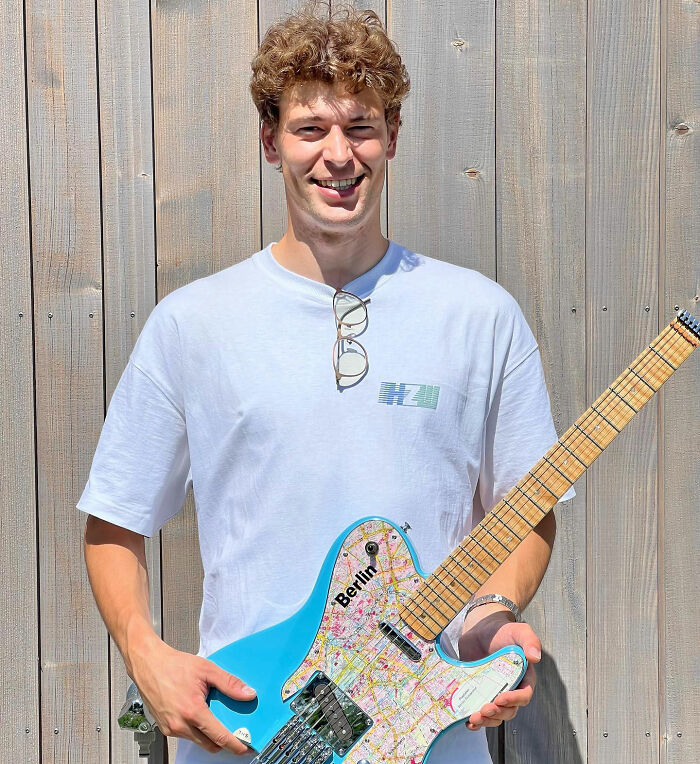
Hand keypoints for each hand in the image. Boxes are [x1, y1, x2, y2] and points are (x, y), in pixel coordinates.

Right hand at [129, 634, 256, 753]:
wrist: (148, 664)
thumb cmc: (174, 665)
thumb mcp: (207, 669)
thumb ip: (229, 683)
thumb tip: (248, 694)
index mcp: (193, 711)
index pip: (219, 736)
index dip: (235, 745)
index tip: (245, 747)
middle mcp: (180, 724)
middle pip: (209, 744)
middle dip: (223, 742)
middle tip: (234, 732)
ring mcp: (171, 728)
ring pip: (197, 741)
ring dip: (208, 734)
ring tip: (215, 716)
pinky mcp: (164, 728)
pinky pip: (186, 735)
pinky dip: (196, 730)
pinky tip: (198, 713)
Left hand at [457, 606, 540, 731]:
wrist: (482, 629)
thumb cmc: (504, 630)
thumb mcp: (519, 631)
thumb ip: (530, 641)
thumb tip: (535, 657)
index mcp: (524, 678)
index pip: (523, 695)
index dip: (514, 700)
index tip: (500, 698)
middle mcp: (511, 689)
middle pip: (508, 710)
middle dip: (497, 713)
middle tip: (484, 709)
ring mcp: (494, 692)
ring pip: (495, 715)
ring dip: (486, 720)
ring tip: (474, 718)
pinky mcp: (480, 693)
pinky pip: (481, 712)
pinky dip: (476, 720)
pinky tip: (467, 722)